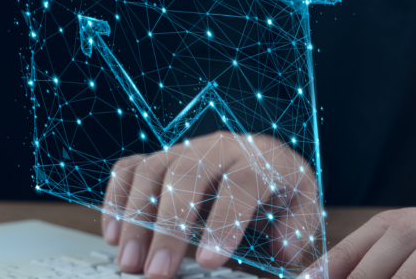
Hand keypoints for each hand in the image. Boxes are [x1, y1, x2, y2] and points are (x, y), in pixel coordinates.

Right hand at [100, 131, 319, 278]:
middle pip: (188, 176)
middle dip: (169, 227)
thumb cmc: (280, 190)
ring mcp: (185, 149)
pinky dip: (116, 200)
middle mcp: (219, 148)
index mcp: (260, 160)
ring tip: (130, 263)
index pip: (241, 185)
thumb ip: (296, 230)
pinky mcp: (160, 158)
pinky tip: (114, 236)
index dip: (224, 222)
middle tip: (156, 272)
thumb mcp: (301, 208)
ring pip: (153, 171)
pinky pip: (129, 170)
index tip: (208, 261)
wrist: (264, 159)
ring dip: (136, 219)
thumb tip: (283, 252)